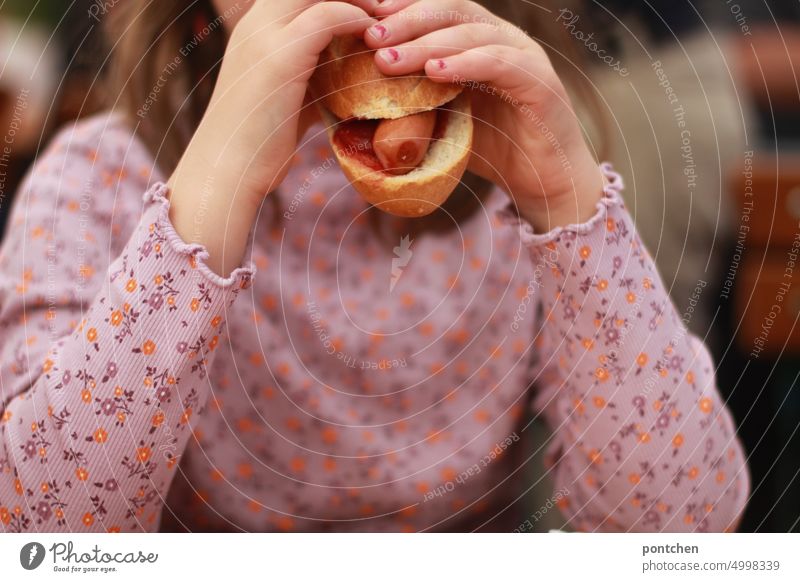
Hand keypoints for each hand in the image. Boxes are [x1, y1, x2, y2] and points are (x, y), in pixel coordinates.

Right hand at [167, 1, 376, 274]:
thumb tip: (341, 82)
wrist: (227, 170)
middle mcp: (256, 23)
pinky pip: (328, 16)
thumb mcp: (286, 99)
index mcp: (254, 29)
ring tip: (388, 14)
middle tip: (386, 6)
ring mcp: (265, 36)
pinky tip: (375, 39)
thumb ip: (309, 80)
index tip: (369, 9)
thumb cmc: (257, 143)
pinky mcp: (282, 57)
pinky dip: (356, 20)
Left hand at [365, 0, 605, 230]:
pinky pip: (500, 62)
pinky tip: (435, 72)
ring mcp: (523, 56)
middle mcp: (502, 40)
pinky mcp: (540, 81)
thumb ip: (415, 103)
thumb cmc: (495, 150)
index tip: (362, 16)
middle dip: (407, 21)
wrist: (544, 183)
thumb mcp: (446, 121)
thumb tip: (359, 102)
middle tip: (370, 37)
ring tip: (390, 60)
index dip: (402, 9)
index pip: (437, 10)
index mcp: (478, 42)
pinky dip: (466, 63)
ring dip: (427, 44)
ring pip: (472, 33)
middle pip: (452, 11)